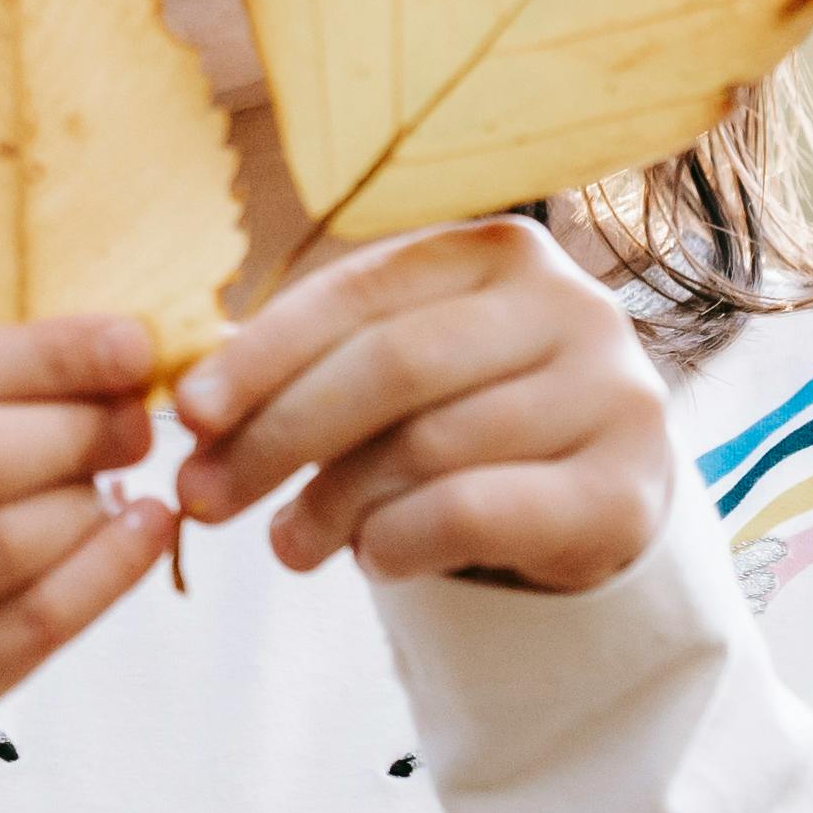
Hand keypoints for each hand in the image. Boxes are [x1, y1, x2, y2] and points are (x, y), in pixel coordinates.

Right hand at [0, 314, 173, 812]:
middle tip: (135, 422)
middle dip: (79, 428)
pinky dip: (108, 570)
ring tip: (116, 484)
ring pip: (7, 545)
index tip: (131, 344)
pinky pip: (32, 626)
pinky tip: (143, 533)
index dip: (46, 355)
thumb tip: (102, 356)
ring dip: (91, 502)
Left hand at [167, 217, 674, 593]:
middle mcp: (575, 306)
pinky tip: (369, 559)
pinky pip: (475, 510)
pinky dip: (399, 539)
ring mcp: (614, 395)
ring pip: (429, 445)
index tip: (187, 414)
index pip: (361, 290)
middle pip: (391, 366)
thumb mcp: (401, 372)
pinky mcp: (626, 490)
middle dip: (280, 436)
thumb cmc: (470, 421)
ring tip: (286, 543)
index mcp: (502, 253)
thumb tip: (193, 409)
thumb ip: (316, 365)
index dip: (263, 353)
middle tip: (205, 497)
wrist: (597, 503)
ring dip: (333, 504)